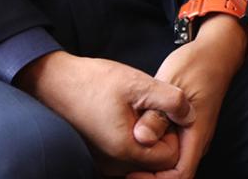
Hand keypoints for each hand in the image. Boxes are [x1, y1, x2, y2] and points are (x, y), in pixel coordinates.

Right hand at [16, 51, 192, 174]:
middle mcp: (114, 166)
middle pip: (157, 162)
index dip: (175, 133)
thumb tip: (191, 116)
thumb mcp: (139, 84)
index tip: (166, 110)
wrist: (57, 83)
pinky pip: (130, 154)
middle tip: (154, 108)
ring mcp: (105, 163)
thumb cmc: (94, 82)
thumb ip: (170, 101)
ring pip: (144, 158)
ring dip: (150, 137)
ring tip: (141, 109)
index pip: (170, 158)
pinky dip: (136, 138)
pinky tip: (130, 115)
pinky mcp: (100, 157)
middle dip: (163, 136)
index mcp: (125, 151)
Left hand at [126, 13, 247, 178]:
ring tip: (126, 154)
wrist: (216, 51)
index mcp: (196, 134)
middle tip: (122, 167)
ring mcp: (193, 134)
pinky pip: (170, 147)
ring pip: (171, 161)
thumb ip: (157, 113)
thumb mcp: (172, 84)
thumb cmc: (196, 64)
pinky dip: (153, 148)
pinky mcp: (186, 127)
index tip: (130, 174)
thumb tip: (140, 139)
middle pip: (174, 173)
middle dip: (149, 174)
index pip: (180, 175)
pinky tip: (136, 138)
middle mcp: (197, 140)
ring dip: (149, 162)